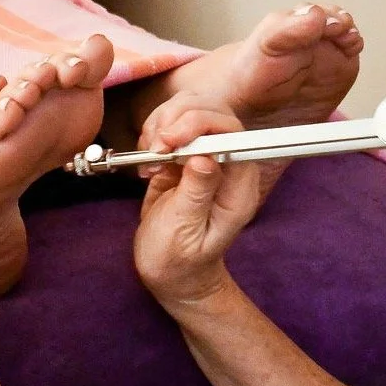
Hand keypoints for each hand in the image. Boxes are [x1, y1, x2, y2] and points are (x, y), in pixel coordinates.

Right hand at [133, 97, 260, 307]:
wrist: (170, 272)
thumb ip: (196, 192)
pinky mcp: (186, 156)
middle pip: (213, 114)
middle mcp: (228, 167)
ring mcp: (207, 158)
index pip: (232, 134)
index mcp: (238, 187)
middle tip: (154, 148)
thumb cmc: (179, 260)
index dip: (201, 125)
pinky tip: (147, 159)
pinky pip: (173, 126)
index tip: (168, 141)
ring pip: (192, 112)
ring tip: (149, 156)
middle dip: (178, 121)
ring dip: (163, 125)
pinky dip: (155, 133)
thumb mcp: (184, 230)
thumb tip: (205, 156)